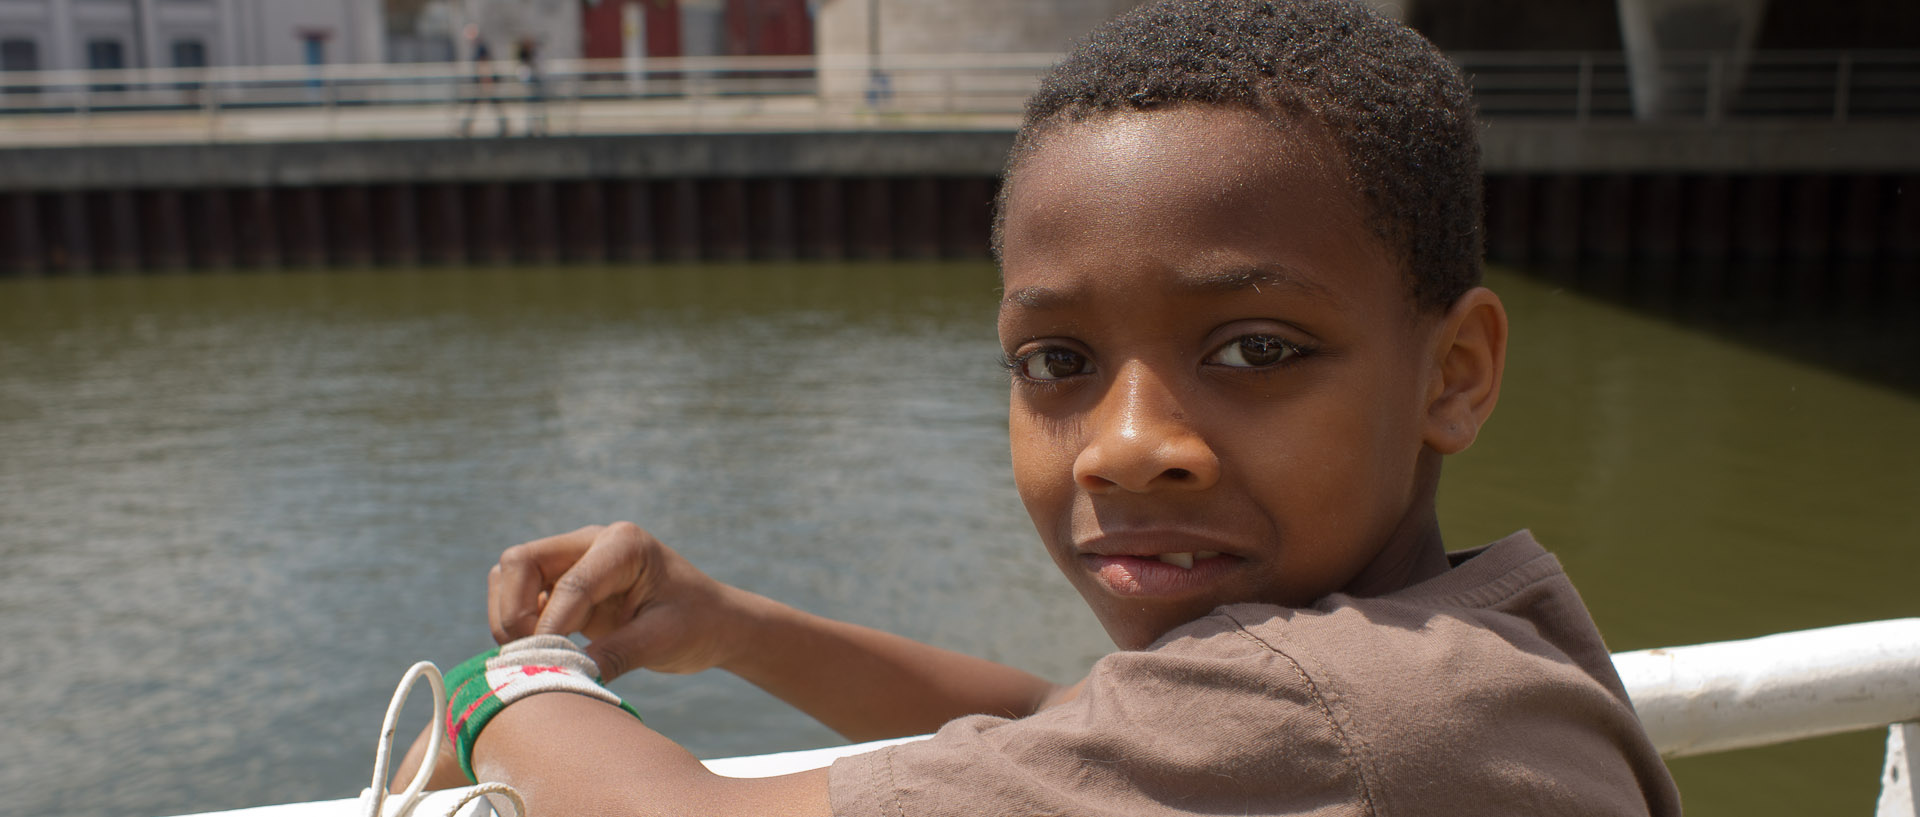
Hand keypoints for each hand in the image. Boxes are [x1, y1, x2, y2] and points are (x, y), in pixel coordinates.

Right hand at [488, 522, 750, 681]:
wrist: (711, 622)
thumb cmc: (697, 625)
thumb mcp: (663, 642)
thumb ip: (615, 655)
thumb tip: (561, 675)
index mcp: (624, 544)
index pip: (571, 581)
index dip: (551, 626)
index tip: (545, 665)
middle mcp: (592, 542)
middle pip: (521, 562)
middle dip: (515, 612)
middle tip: (531, 656)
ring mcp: (573, 559)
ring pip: (510, 576)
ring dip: (509, 618)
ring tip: (534, 656)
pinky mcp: (562, 584)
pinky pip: (519, 595)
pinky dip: (516, 624)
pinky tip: (539, 651)